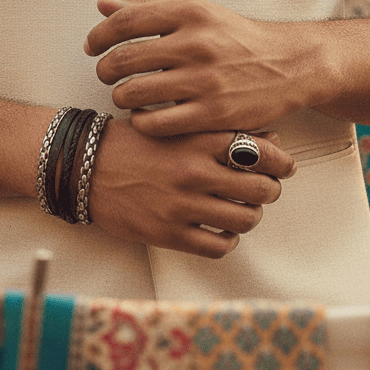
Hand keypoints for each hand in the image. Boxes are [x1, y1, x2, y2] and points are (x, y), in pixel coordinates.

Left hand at [84, 0, 309, 137]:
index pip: (125, 20)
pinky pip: (156, 122)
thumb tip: (102, 4)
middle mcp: (196, 42)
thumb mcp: (196, 12)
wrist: (288, 65)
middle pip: (124, 58)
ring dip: (120, 96)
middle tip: (106, 74)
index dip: (99, 35)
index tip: (92, 46)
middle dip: (105, 69)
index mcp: (189, 11)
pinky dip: (141, 121)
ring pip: (135, 92)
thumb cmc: (234, 38)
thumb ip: (148, 9)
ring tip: (124, 94)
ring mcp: (205, 80)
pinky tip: (144, 115)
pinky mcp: (213, 113)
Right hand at [88, 120, 295, 257]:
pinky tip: (220, 229)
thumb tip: (268, 140)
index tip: (284, 164)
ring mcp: (183, 205)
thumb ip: (217, 130)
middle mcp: (194, 172)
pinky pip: (219, 246)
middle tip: (264, 187)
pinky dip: (228, 240)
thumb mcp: (174, 124)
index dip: (280, 160)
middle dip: (269, 189)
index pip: (259, 151)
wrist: (85, 166)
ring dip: (250, 215)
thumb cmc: (132, 141)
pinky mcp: (170, 234)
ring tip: (241, 208)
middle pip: (260, 188)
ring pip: (245, 219)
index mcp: (196, 138)